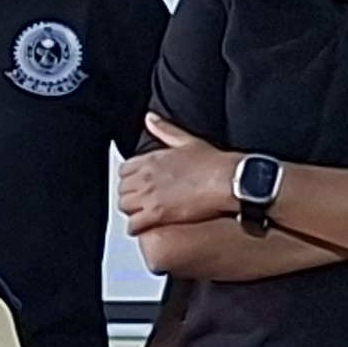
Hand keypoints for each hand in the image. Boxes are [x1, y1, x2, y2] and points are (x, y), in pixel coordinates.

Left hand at [119, 121, 240, 236]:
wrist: (226, 182)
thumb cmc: (212, 163)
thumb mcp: (186, 140)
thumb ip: (164, 129)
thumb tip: (150, 118)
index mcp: (151, 160)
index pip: (123, 171)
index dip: (131, 180)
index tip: (139, 185)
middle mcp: (145, 177)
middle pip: (122, 191)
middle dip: (130, 197)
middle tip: (141, 204)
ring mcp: (148, 196)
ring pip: (125, 208)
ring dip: (133, 212)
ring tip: (144, 217)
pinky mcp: (156, 214)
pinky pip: (134, 224)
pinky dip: (138, 227)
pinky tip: (147, 228)